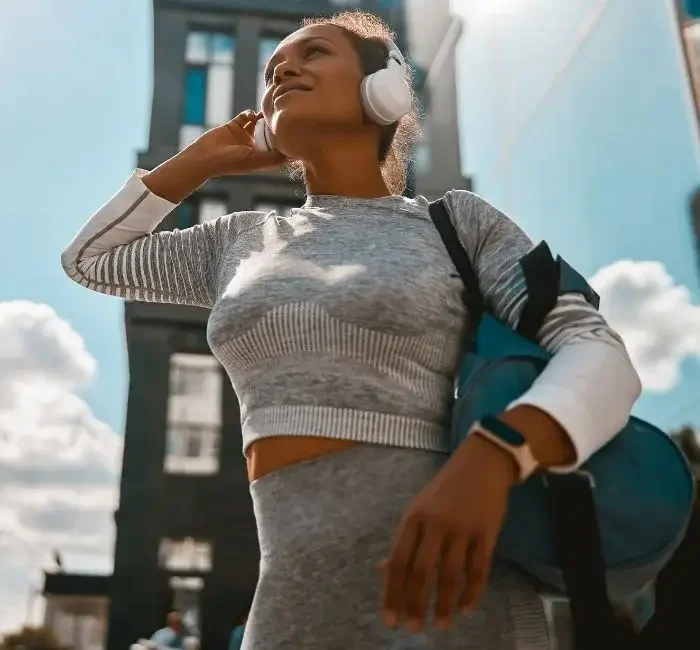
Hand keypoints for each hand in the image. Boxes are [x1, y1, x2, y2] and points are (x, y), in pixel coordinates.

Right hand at [187, 110, 286, 177]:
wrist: (204, 156)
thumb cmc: (230, 163)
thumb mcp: (254, 161)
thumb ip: (272, 158)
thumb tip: (292, 154)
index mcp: (261, 158)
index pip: (280, 150)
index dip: (289, 143)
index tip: (299, 134)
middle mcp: (255, 147)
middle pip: (271, 134)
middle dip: (278, 127)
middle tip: (287, 116)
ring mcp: (245, 136)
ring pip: (260, 123)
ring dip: (265, 117)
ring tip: (271, 110)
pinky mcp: (235, 126)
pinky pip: (246, 116)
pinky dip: (250, 113)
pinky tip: (251, 115)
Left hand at [379, 434, 517, 632]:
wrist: (481, 463)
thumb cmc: (445, 489)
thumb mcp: (418, 508)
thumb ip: (404, 540)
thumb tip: (383, 571)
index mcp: (413, 518)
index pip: (398, 561)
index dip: (392, 592)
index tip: (389, 619)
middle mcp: (435, 524)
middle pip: (421, 571)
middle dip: (415, 603)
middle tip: (413, 628)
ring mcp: (462, 528)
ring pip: (451, 575)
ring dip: (444, 604)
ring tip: (440, 625)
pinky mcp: (487, 532)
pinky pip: (479, 569)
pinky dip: (473, 592)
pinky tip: (466, 608)